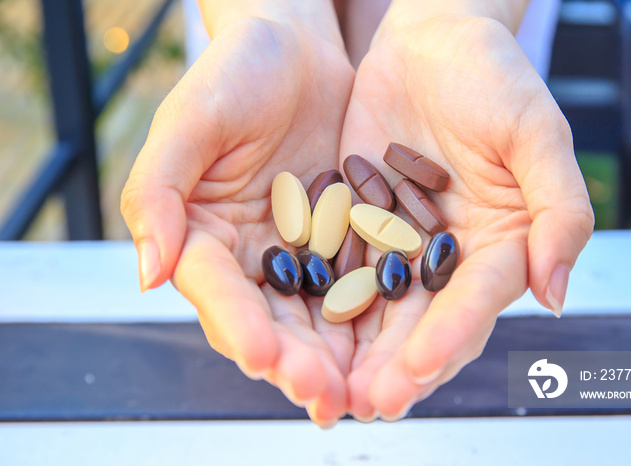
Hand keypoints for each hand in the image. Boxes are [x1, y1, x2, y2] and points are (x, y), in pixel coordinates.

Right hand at [120, 10, 355, 426]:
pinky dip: (374, 316)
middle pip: (268, 318)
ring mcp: (299, 253)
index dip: (236, 324)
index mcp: (201, 235)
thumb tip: (148, 272)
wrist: (296, 48)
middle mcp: (249, 256)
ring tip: (360, 392)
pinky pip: (359, 282)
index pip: (215, 290)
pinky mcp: (343, 241)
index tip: (263, 354)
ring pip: (316, 316)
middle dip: (295, 360)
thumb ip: (158, 193)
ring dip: (337, 357)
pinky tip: (394, 344)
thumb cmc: (235, 72)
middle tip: (323, 395)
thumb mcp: (190, 121)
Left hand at [340, 13, 594, 420]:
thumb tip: (558, 293)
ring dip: (356, 351)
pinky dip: (322, 302)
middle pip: (425, 320)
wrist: (430, 42)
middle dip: (399, 364)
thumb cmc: (493, 76)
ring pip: (378, 308)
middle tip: (370, 401)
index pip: (477, 301)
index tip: (421, 366)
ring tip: (331, 387)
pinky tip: (299, 331)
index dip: (452, 335)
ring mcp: (401, 244)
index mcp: (502, 243)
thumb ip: (559, 210)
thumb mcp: (536, 133)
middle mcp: (450, 256)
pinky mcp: (358, 224)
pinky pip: (338, 267)